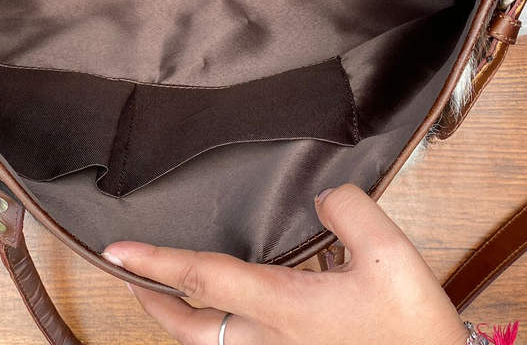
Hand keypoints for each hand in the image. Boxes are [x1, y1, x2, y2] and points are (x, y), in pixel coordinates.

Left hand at [103, 184, 468, 344]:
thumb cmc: (411, 328)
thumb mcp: (389, 251)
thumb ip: (347, 208)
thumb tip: (321, 197)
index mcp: (283, 308)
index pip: (203, 278)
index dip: (155, 261)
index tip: (115, 252)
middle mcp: (273, 341)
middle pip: (191, 329)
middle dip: (153, 303)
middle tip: (127, 278)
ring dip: (185, 320)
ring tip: (173, 293)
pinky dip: (224, 331)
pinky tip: (237, 312)